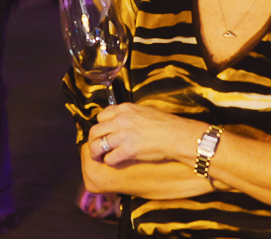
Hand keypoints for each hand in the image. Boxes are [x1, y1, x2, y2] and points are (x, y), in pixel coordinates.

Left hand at [87, 103, 203, 166]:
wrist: (177, 135)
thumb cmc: (166, 124)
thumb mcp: (145, 110)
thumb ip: (129, 114)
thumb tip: (121, 119)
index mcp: (124, 109)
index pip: (101, 116)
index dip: (100, 126)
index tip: (103, 133)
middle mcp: (120, 121)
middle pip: (95, 131)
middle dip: (93, 141)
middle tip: (96, 148)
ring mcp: (122, 136)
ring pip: (97, 146)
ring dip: (96, 154)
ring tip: (100, 158)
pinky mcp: (127, 150)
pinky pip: (109, 158)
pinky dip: (110, 162)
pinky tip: (116, 162)